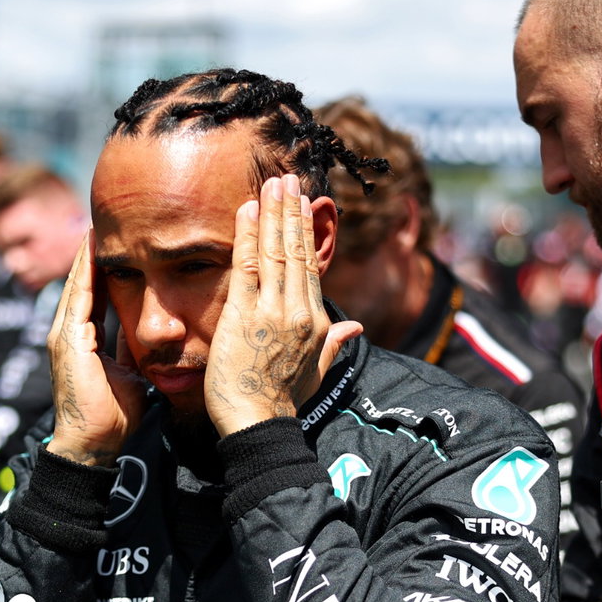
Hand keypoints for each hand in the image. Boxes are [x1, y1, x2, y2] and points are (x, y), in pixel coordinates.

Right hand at [44, 232, 145, 465]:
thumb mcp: (129, 374)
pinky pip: (78, 298)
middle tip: (102, 225)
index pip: (94, 297)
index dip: (103, 271)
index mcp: (83, 340)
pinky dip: (85, 273)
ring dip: (86, 257)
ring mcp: (64, 336)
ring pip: (78, 285)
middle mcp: (69, 333)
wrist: (94, 443)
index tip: (116, 247)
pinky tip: (93, 251)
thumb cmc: (112, 417)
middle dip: (91, 256)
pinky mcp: (67, 341)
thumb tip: (149, 340)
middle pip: (82, 284)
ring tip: (96, 229)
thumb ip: (131, 353)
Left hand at [205, 174, 361, 436]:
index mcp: (316, 322)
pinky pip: (247, 266)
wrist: (259, 423)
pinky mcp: (245, 314)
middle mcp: (298, 310)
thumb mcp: (316, 372)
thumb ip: (335, 345)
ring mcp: (273, 310)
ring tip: (272, 183)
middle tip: (288, 178)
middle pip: (295, 251)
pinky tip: (246, 210)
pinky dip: (247, 236)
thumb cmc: (284, 402)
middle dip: (291, 212)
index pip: (310, 267)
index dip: (306, 233)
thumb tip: (356, 328)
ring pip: (274, 251)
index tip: (304, 205)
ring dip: (272, 213)